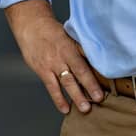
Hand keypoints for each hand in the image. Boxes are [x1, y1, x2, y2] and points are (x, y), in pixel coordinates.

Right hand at [4, 0, 103, 114]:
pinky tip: (65, 109)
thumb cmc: (54, 32)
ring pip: (65, 82)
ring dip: (76, 96)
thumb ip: (81, 48)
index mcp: (71, 46)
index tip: (104, 82)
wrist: (30, 26)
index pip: (85, 61)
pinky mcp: (42, 71)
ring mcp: (51, 64)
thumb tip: (99, 60)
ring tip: (85, 108)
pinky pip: (51, 87)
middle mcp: (61, 56)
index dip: (94, 73)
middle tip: (99, 99)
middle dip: (89, 87)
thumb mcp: (70, 35)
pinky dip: (58, 99)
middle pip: (77, 73)